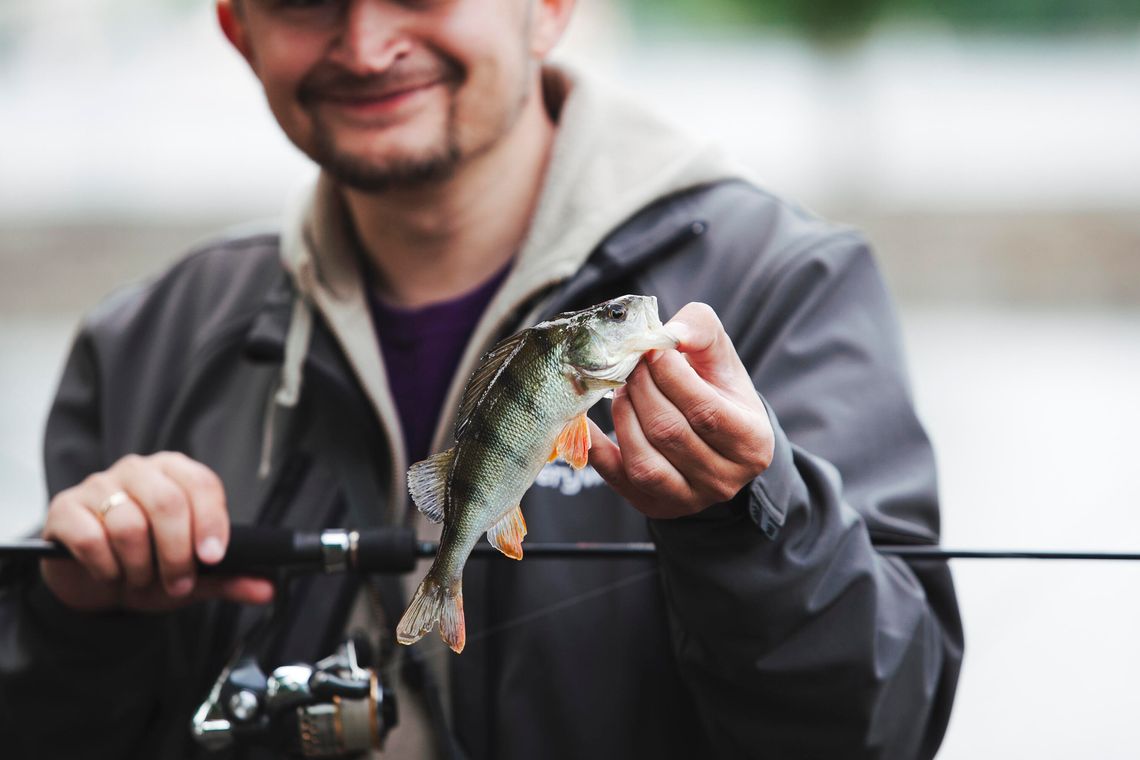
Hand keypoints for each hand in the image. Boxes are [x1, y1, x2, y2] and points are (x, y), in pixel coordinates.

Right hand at [40, 452, 273, 611]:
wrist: (94, 582)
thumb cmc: (149, 566)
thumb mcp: (193, 576)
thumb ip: (230, 578)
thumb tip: (268, 589)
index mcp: (175, 473)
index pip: (202, 484)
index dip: (211, 522)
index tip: (213, 557)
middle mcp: (138, 470)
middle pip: (168, 502)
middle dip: (177, 553)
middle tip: (177, 583)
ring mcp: (98, 486)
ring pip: (129, 524)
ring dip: (140, 566)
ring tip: (141, 580)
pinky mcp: (65, 509)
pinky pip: (90, 538)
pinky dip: (106, 568)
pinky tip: (110, 575)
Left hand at [589, 302, 774, 518]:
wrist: (714, 441)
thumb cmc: (716, 391)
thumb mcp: (720, 358)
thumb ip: (700, 330)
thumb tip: (669, 332)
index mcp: (751, 442)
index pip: (704, 409)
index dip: (670, 376)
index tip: (651, 348)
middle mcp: (723, 480)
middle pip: (669, 432)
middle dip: (641, 390)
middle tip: (629, 364)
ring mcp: (688, 499)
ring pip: (643, 462)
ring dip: (623, 416)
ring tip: (621, 388)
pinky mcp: (654, 505)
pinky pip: (616, 478)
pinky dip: (596, 448)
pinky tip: (584, 419)